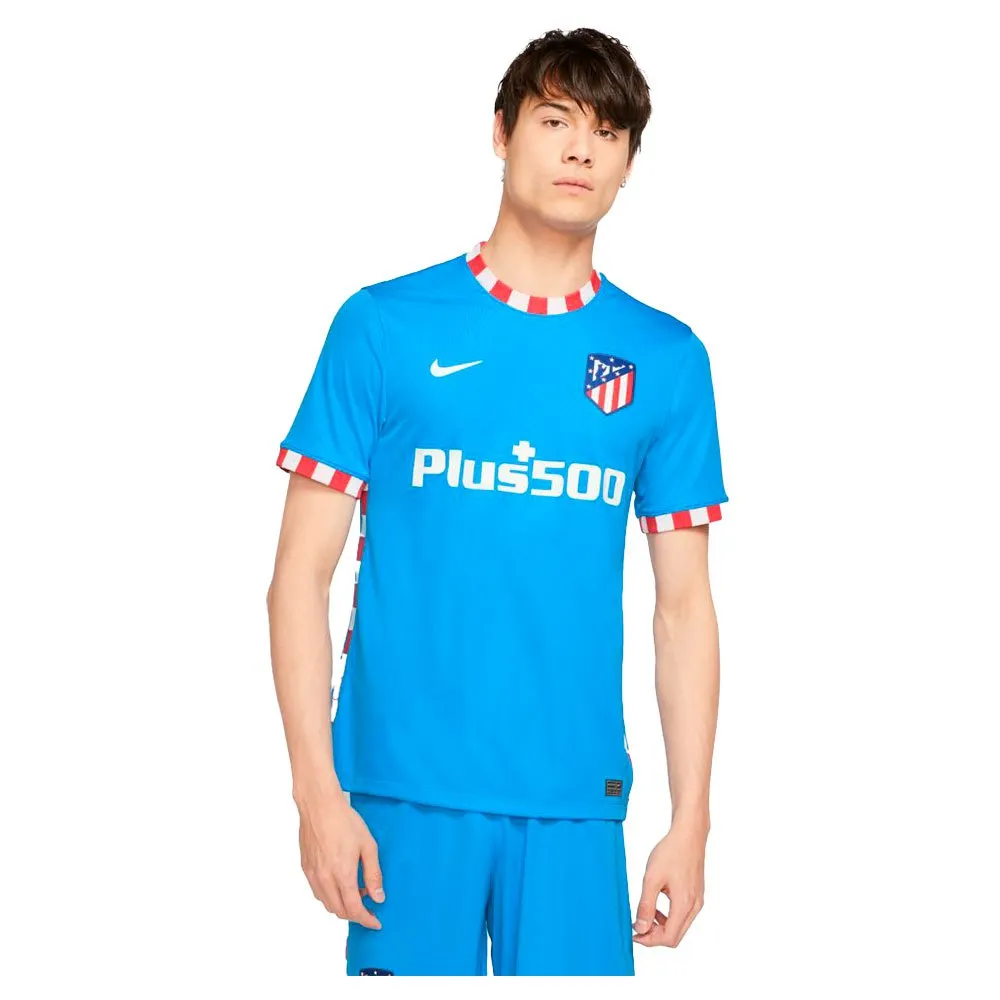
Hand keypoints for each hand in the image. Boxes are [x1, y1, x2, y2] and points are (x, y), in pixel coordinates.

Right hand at [297, 793, 383, 929]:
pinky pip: (318, 892)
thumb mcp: (368, 846)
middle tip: (369, 907)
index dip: (366, 920)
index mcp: (342, 875)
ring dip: (342, 906)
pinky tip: (340, 883)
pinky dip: (330, 896)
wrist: (320, 806)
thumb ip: (373, 874)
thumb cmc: (345, 822)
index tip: (376, 922)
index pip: (354, 910)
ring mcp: (313, 875)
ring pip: (327, 904)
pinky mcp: (305, 869)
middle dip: (355, 915)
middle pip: (339, 911)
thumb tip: (378, 897)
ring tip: (357, 892)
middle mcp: (325, 879)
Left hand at [632, 825, 705, 947]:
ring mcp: (698, 901)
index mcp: (684, 905)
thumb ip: (646, 905)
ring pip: (679, 926)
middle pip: (675, 936)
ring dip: (661, 926)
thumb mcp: (652, 878)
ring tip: (645, 913)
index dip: (650, 940)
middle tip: (637, 925)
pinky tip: (657, 904)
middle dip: (655, 935)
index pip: (669, 938)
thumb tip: (640, 928)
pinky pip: (683, 915)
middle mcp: (695, 907)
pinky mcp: (697, 894)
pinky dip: (669, 916)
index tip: (634, 933)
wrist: (689, 834)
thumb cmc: (671, 852)